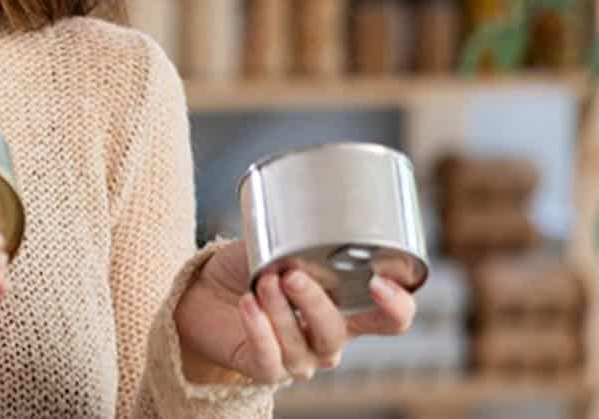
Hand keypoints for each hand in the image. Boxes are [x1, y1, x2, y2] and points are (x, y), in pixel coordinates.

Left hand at [174, 240, 416, 383]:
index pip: (391, 319)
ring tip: (261, 282)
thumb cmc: (247, 269)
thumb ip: (296, 243)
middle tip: (291, 275)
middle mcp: (328, 338)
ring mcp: (299, 358)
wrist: (202, 291)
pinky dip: (259, 330)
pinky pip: (269, 359)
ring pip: (302, 347)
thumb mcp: (274, 247)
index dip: (396, 306)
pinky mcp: (265, 369)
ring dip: (280, 312)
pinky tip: (248, 305)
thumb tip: (304, 229)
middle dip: (315, 303)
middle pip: (338, 332)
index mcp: (345, 308)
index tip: (379, 282)